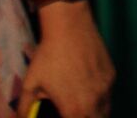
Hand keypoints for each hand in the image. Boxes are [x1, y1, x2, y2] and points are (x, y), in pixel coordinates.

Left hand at [22, 2, 113, 117]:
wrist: (70, 26)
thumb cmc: (48, 56)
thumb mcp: (30, 84)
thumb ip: (25, 109)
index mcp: (74, 110)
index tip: (64, 116)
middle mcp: (94, 103)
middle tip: (73, 114)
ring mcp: (106, 89)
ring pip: (105, 111)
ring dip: (95, 114)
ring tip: (82, 107)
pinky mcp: (112, 75)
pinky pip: (108, 94)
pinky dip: (100, 98)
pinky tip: (88, 88)